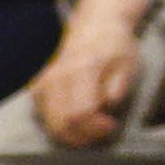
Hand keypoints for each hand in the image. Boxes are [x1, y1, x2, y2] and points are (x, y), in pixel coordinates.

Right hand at [35, 0, 146, 145]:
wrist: (95, 27)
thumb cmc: (115, 47)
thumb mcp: (127, 63)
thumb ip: (118, 85)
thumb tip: (109, 104)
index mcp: (82, 69)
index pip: (80, 112)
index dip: (95, 128)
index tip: (110, 126)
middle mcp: (57, 77)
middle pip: (61, 123)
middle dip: (82, 137)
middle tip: (100, 133)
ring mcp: (43, 83)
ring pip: (49, 124)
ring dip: (70, 135)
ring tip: (91, 130)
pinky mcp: (37, 89)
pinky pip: (43, 117)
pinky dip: (60, 126)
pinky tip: (77, 123)